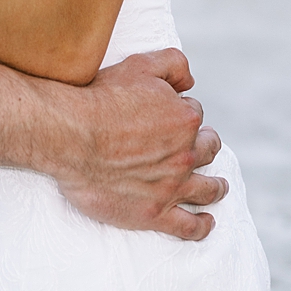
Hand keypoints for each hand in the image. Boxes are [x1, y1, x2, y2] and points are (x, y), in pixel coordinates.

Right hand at [49, 48, 227, 240]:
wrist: (71, 137)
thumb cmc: (102, 98)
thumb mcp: (142, 64)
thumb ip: (174, 64)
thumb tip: (191, 82)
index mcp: (185, 119)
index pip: (193, 114)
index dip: (181, 112)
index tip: (167, 116)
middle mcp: (185, 154)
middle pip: (207, 149)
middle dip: (206, 146)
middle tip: (201, 148)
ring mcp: (172, 186)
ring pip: (206, 188)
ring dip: (217, 187)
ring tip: (219, 188)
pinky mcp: (154, 213)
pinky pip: (187, 226)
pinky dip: (201, 226)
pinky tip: (206, 223)